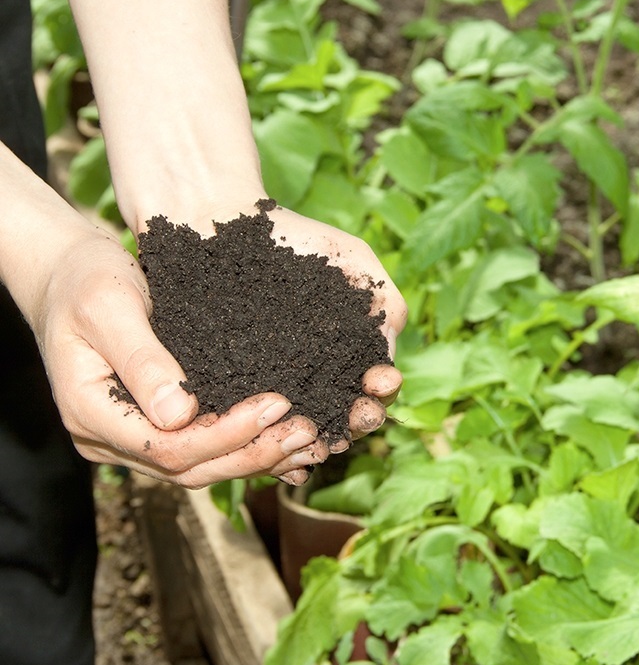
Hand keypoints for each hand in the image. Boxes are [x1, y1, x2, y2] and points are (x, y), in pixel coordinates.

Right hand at [31, 226, 328, 487]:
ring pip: (201, 468)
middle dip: (253, 452)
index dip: (226, 434)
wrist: (67, 277)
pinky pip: (203, 451)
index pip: (168, 447)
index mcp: (92, 413)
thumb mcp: (107, 307)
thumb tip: (179, 414)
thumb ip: (141, 359)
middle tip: (307, 431)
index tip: (276, 404)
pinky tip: (288, 451)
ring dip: (257, 458)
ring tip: (309, 442)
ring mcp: (131, 439)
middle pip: (189, 468)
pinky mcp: (154, 428)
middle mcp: (111, 439)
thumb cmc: (83, 282)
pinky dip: (246, 450)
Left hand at [177, 200, 406, 454]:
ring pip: (299, 428)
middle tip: (360, 413)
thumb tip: (389, 360)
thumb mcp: (354, 262)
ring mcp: (271, 388)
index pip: (372, 391)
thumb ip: (385, 303)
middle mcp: (312, 381)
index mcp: (346, 358)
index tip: (380, 382)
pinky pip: (248, 421)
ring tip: (322, 436)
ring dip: (316, 440)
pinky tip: (274, 435)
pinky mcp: (228, 389)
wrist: (224, 224)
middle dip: (358, 421)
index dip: (381, 392)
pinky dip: (264, 435)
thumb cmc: (296, 240)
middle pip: (342, 419)